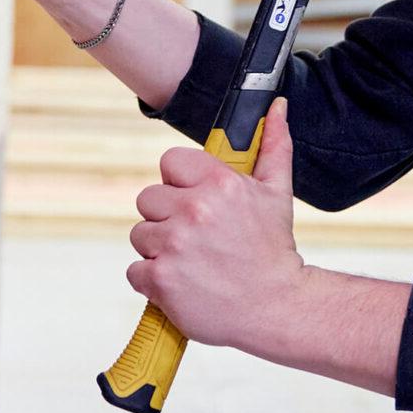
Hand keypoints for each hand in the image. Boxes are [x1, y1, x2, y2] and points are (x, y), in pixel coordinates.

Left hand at [127, 99, 305, 349]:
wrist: (277, 306)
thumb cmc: (273, 249)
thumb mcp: (277, 192)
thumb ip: (273, 145)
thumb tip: (277, 106)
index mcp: (219, 183)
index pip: (169, 163)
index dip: (180, 182)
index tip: (196, 200)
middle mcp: (194, 210)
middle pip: (148, 199)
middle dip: (167, 217)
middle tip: (196, 236)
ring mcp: (174, 246)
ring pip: (140, 234)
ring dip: (159, 249)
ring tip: (192, 261)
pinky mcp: (160, 280)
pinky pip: (134, 270)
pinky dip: (153, 280)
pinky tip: (182, 281)